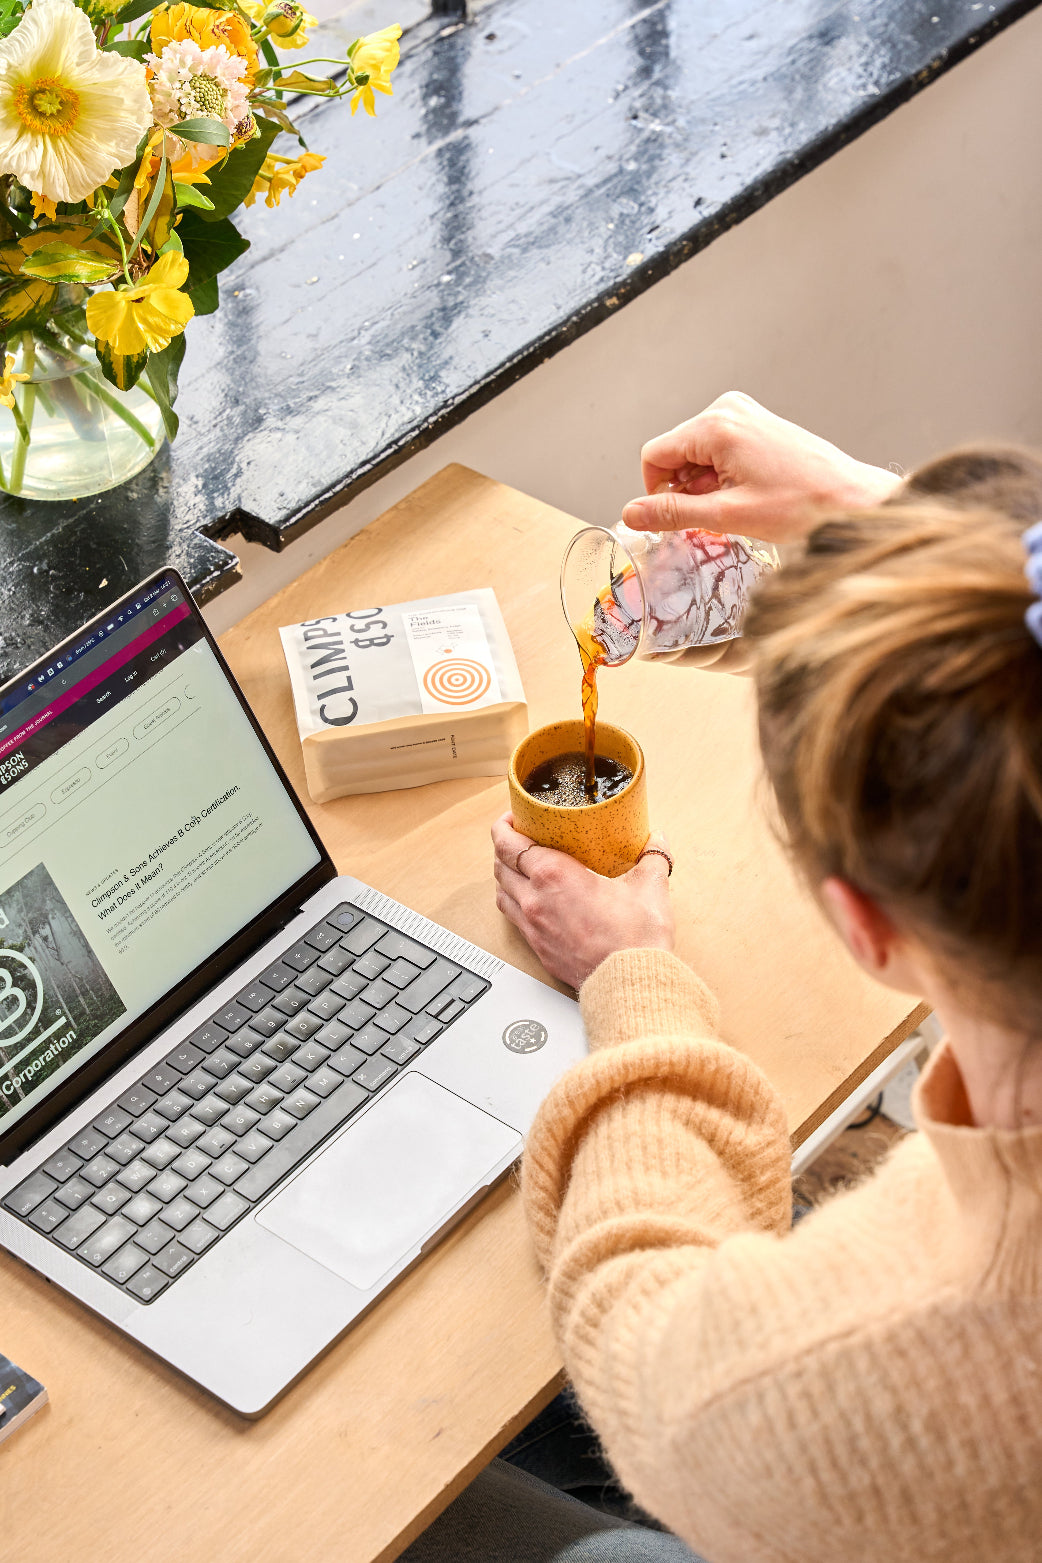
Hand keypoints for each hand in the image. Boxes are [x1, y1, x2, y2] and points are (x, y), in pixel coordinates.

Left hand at [492, 813, 674, 989]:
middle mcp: (535, 900)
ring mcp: (533, 927)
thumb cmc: (634, 939)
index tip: (512, 817)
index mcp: (554, 875)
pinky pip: (513, 919)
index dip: (504, 826)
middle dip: (504, 847)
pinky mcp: (538, 949)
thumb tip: (657, 841)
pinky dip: (513, 902)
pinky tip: (530, 901)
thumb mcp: (649, 887)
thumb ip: (652, 857)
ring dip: (505, 875)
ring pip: (501, 893)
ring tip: (519, 867)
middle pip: (500, 865)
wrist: (630, 982)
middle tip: (518, 837)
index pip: (509, 843)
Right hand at [620, 391, 901, 540]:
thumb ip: (673, 512)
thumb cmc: (804, 504)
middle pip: (675, 452)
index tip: (672, 515)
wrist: (852, 499)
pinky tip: (746, 494)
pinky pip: (718, 450)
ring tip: (737, 505)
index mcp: (717, 425)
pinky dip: (722, 476)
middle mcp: (729, 410)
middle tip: (715, 514)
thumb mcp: (728, 515)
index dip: (655, 490)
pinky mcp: (757, 423)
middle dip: (685, 488)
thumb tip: (632, 514)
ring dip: (705, 485)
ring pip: (696, 453)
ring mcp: (745, 414)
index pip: (654, 454)